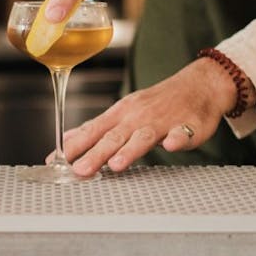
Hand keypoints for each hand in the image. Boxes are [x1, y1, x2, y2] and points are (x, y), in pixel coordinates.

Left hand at [55, 58, 254, 176]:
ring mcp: (163, 121)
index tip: (57, 160)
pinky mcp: (189, 126)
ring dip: (130, 150)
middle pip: (114, 137)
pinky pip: (182, 133)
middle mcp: (138, 117)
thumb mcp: (122, 112)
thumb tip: (66, 141)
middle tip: (80, 170)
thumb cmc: (158, 103)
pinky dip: (177, 139)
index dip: (76, 145)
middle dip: (96, 153)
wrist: (198, 85)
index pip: (93, 130)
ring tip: (117, 165)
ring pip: (144, 136)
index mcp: (121, 115)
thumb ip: (97, 129)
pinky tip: (171, 146)